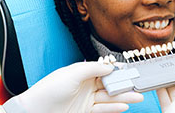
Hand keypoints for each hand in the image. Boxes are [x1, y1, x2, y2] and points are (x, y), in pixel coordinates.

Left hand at [14, 62, 142, 112]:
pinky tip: (124, 106)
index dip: (117, 70)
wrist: (36, 111)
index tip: (131, 70)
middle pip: (109, 84)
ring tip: (137, 96)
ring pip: (109, 97)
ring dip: (123, 97)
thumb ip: (92, 69)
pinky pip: (103, 109)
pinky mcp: (85, 111)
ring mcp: (86, 99)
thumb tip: (108, 66)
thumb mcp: (72, 74)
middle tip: (139, 85)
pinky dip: (114, 108)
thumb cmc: (49, 90)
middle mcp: (85, 85)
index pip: (104, 70)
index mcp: (82, 72)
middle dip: (124, 85)